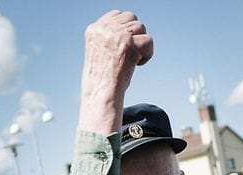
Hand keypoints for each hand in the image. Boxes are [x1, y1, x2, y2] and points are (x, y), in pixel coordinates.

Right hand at [78, 11, 152, 132]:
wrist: (101, 93)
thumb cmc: (102, 77)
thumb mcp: (100, 49)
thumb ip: (110, 34)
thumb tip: (131, 24)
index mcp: (94, 29)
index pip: (117, 14)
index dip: (125, 28)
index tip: (125, 44)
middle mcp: (104, 29)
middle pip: (131, 18)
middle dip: (135, 34)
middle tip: (130, 53)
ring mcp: (117, 35)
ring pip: (141, 27)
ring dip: (142, 43)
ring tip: (133, 59)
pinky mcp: (129, 44)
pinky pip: (149, 40)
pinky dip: (148, 53)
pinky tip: (138, 64)